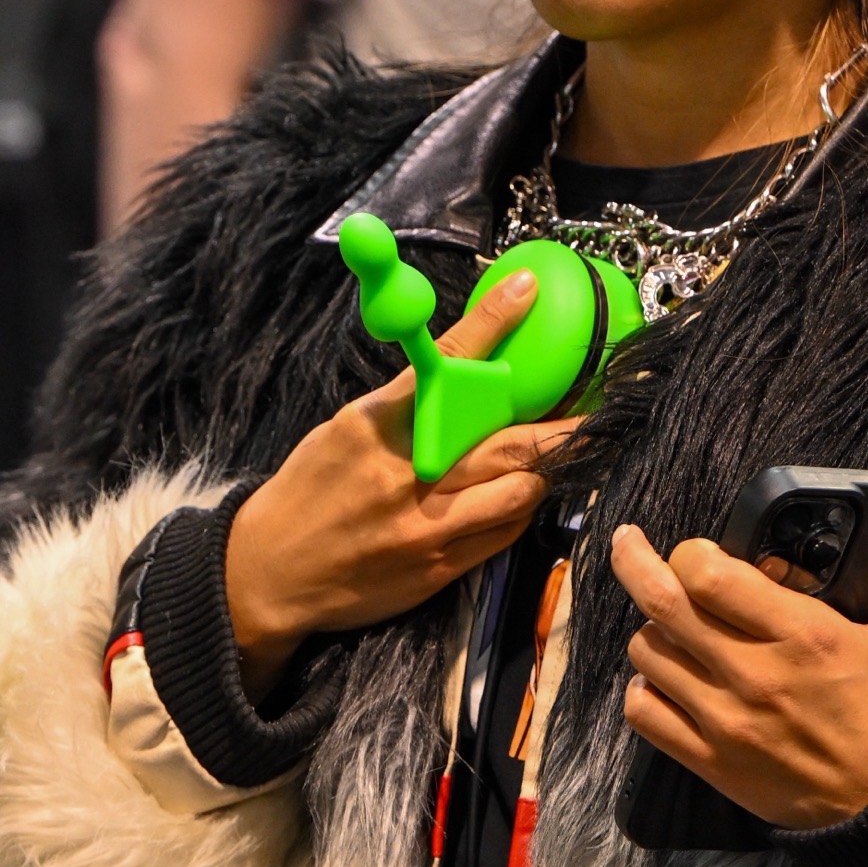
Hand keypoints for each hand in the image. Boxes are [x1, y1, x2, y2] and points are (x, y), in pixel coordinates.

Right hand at [225, 267, 577, 701]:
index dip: (489, 326)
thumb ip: (402, 407)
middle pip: (507, 441)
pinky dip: (518, 509)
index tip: (526, 290)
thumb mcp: (342, 433)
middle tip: (598, 407)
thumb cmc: (308, 493)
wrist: (269, 576)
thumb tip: (458, 373)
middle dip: (562, 424)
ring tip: (556, 457)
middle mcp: (405, 476)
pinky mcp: (438, 568)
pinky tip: (517, 497)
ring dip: (544, 471)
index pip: (441, 366)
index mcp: (374, 428)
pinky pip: (503, 534)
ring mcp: (426, 527)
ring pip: (519, 491)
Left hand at [608, 525, 867, 830]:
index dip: (691, 551)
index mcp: (804, 635)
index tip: (697, 551)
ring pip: (646, 653)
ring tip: (673, 628)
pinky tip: (667, 680)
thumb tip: (829, 557)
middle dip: (636, 561)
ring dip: (653, 631)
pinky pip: (644, 713)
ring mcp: (726, 721)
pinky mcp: (711, 761)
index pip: (708, 574)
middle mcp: (755, 674)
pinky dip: (645, 689)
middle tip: (631, 544)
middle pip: (661, 603)